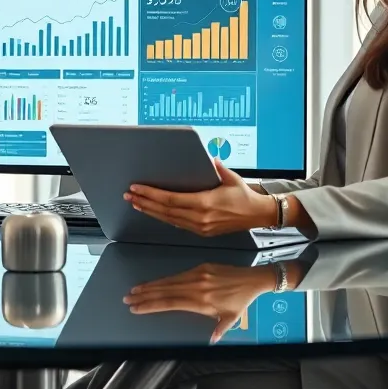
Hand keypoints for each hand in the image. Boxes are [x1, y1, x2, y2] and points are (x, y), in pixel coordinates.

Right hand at [124, 262, 277, 342]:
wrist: (252, 279)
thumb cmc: (241, 300)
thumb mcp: (231, 319)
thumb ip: (219, 329)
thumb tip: (211, 342)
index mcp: (201, 301)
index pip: (170, 302)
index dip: (151, 305)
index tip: (137, 307)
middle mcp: (196, 287)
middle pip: (164, 290)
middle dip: (144, 295)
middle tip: (128, 298)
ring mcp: (197, 275)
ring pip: (168, 281)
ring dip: (150, 286)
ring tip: (135, 290)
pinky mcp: (201, 267)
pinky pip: (178, 274)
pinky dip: (164, 279)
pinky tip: (154, 282)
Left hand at [125, 158, 276, 236]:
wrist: (258, 215)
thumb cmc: (245, 196)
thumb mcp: (231, 177)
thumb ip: (217, 167)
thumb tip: (208, 157)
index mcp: (205, 203)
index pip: (170, 199)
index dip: (151, 194)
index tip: (137, 188)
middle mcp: (200, 218)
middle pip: (165, 211)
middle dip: (144, 202)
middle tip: (129, 195)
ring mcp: (200, 227)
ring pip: (168, 219)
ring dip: (150, 211)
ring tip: (136, 203)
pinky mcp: (202, 231)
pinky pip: (177, 224)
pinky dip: (164, 217)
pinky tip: (154, 212)